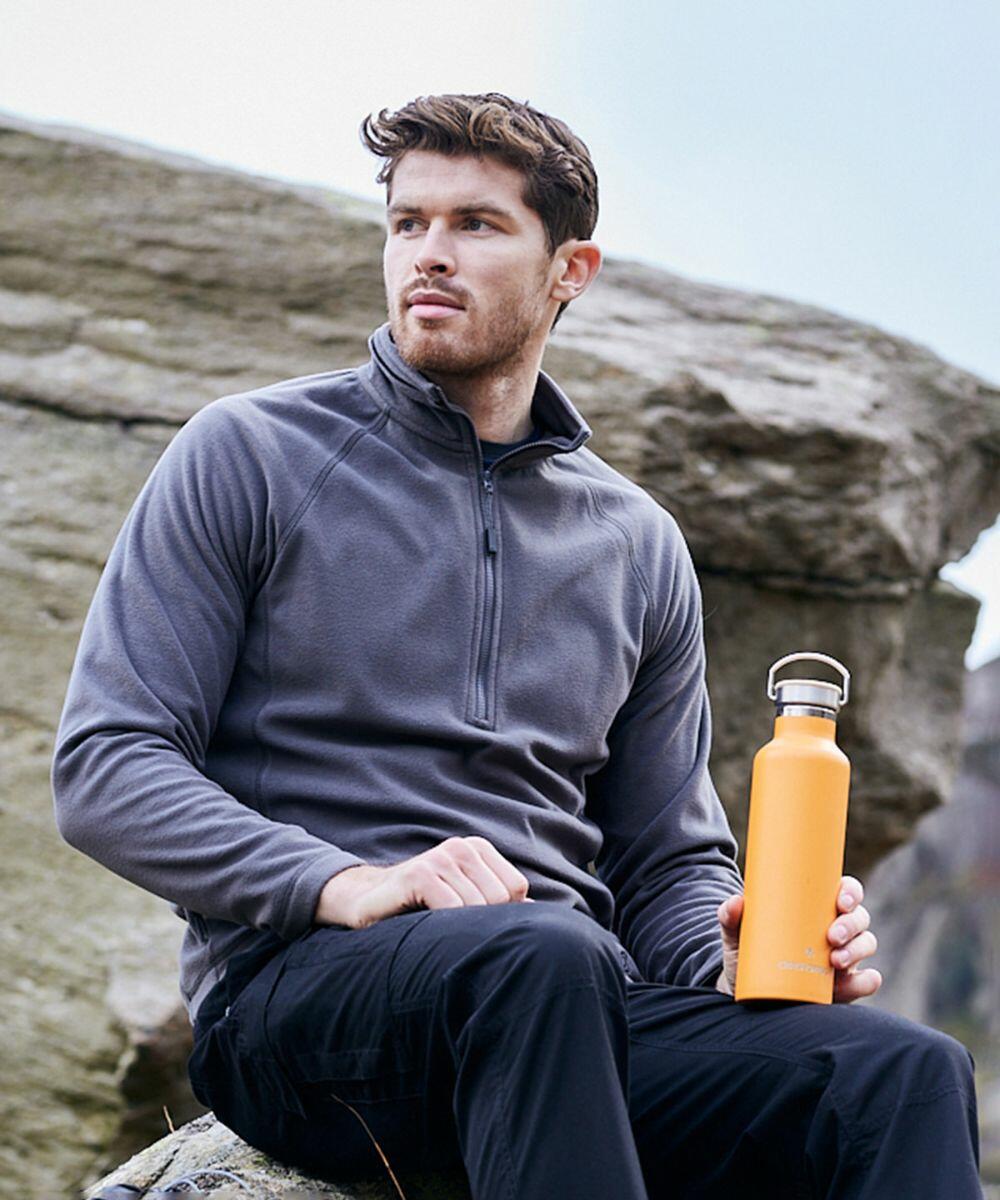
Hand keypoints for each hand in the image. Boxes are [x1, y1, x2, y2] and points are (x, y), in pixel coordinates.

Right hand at [314, 836, 533, 928]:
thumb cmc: (420, 906)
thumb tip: (537, 914)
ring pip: (477, 908)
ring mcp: (440, 858)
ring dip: (458, 929)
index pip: (516, 890)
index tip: (475, 923)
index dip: (502, 914)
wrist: (366, 902)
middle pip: (500, 900)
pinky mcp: (419, 874)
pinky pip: (451, 908)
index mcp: (478, 850)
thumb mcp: (463, 899)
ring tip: (438, 930)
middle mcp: (462, 848)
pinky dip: (443, 925)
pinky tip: (426, 925)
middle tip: (452, 930)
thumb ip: (497, 903)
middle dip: (481, 923)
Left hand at [715, 874, 881, 1001]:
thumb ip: (731, 916)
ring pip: (866, 944)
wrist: (747, 993)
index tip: (840, 900)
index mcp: (815, 909)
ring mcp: (843, 956)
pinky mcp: (844, 985)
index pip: (845, 891)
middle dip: (851, 924)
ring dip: (857, 950)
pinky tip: (859, 980)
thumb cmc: (748, 953)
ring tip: (834, 961)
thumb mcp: (737, 933)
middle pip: (859, 918)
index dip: (850, 891)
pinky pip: (866, 981)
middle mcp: (836, 929)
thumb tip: (735, 902)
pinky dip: (867, 980)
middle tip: (831, 936)